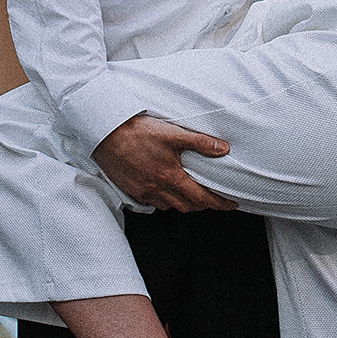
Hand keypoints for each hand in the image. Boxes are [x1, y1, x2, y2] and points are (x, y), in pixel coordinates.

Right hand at [92, 112, 236, 211]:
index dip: (219, 203)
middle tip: (213, 199)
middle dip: (203, 205)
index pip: (201, 198)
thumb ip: (199, 142)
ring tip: (190, 194)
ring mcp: (143, 192)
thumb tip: (223, 149)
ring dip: (183, 203)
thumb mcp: (172, 133)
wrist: (106, 133)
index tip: (230, 204)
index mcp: (171, 177)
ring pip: (169, 206)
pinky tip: (165, 191)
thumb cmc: (137, 131)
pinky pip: (152, 203)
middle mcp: (157, 189)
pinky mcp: (131, 190)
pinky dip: (164, 201)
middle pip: (187, 206)